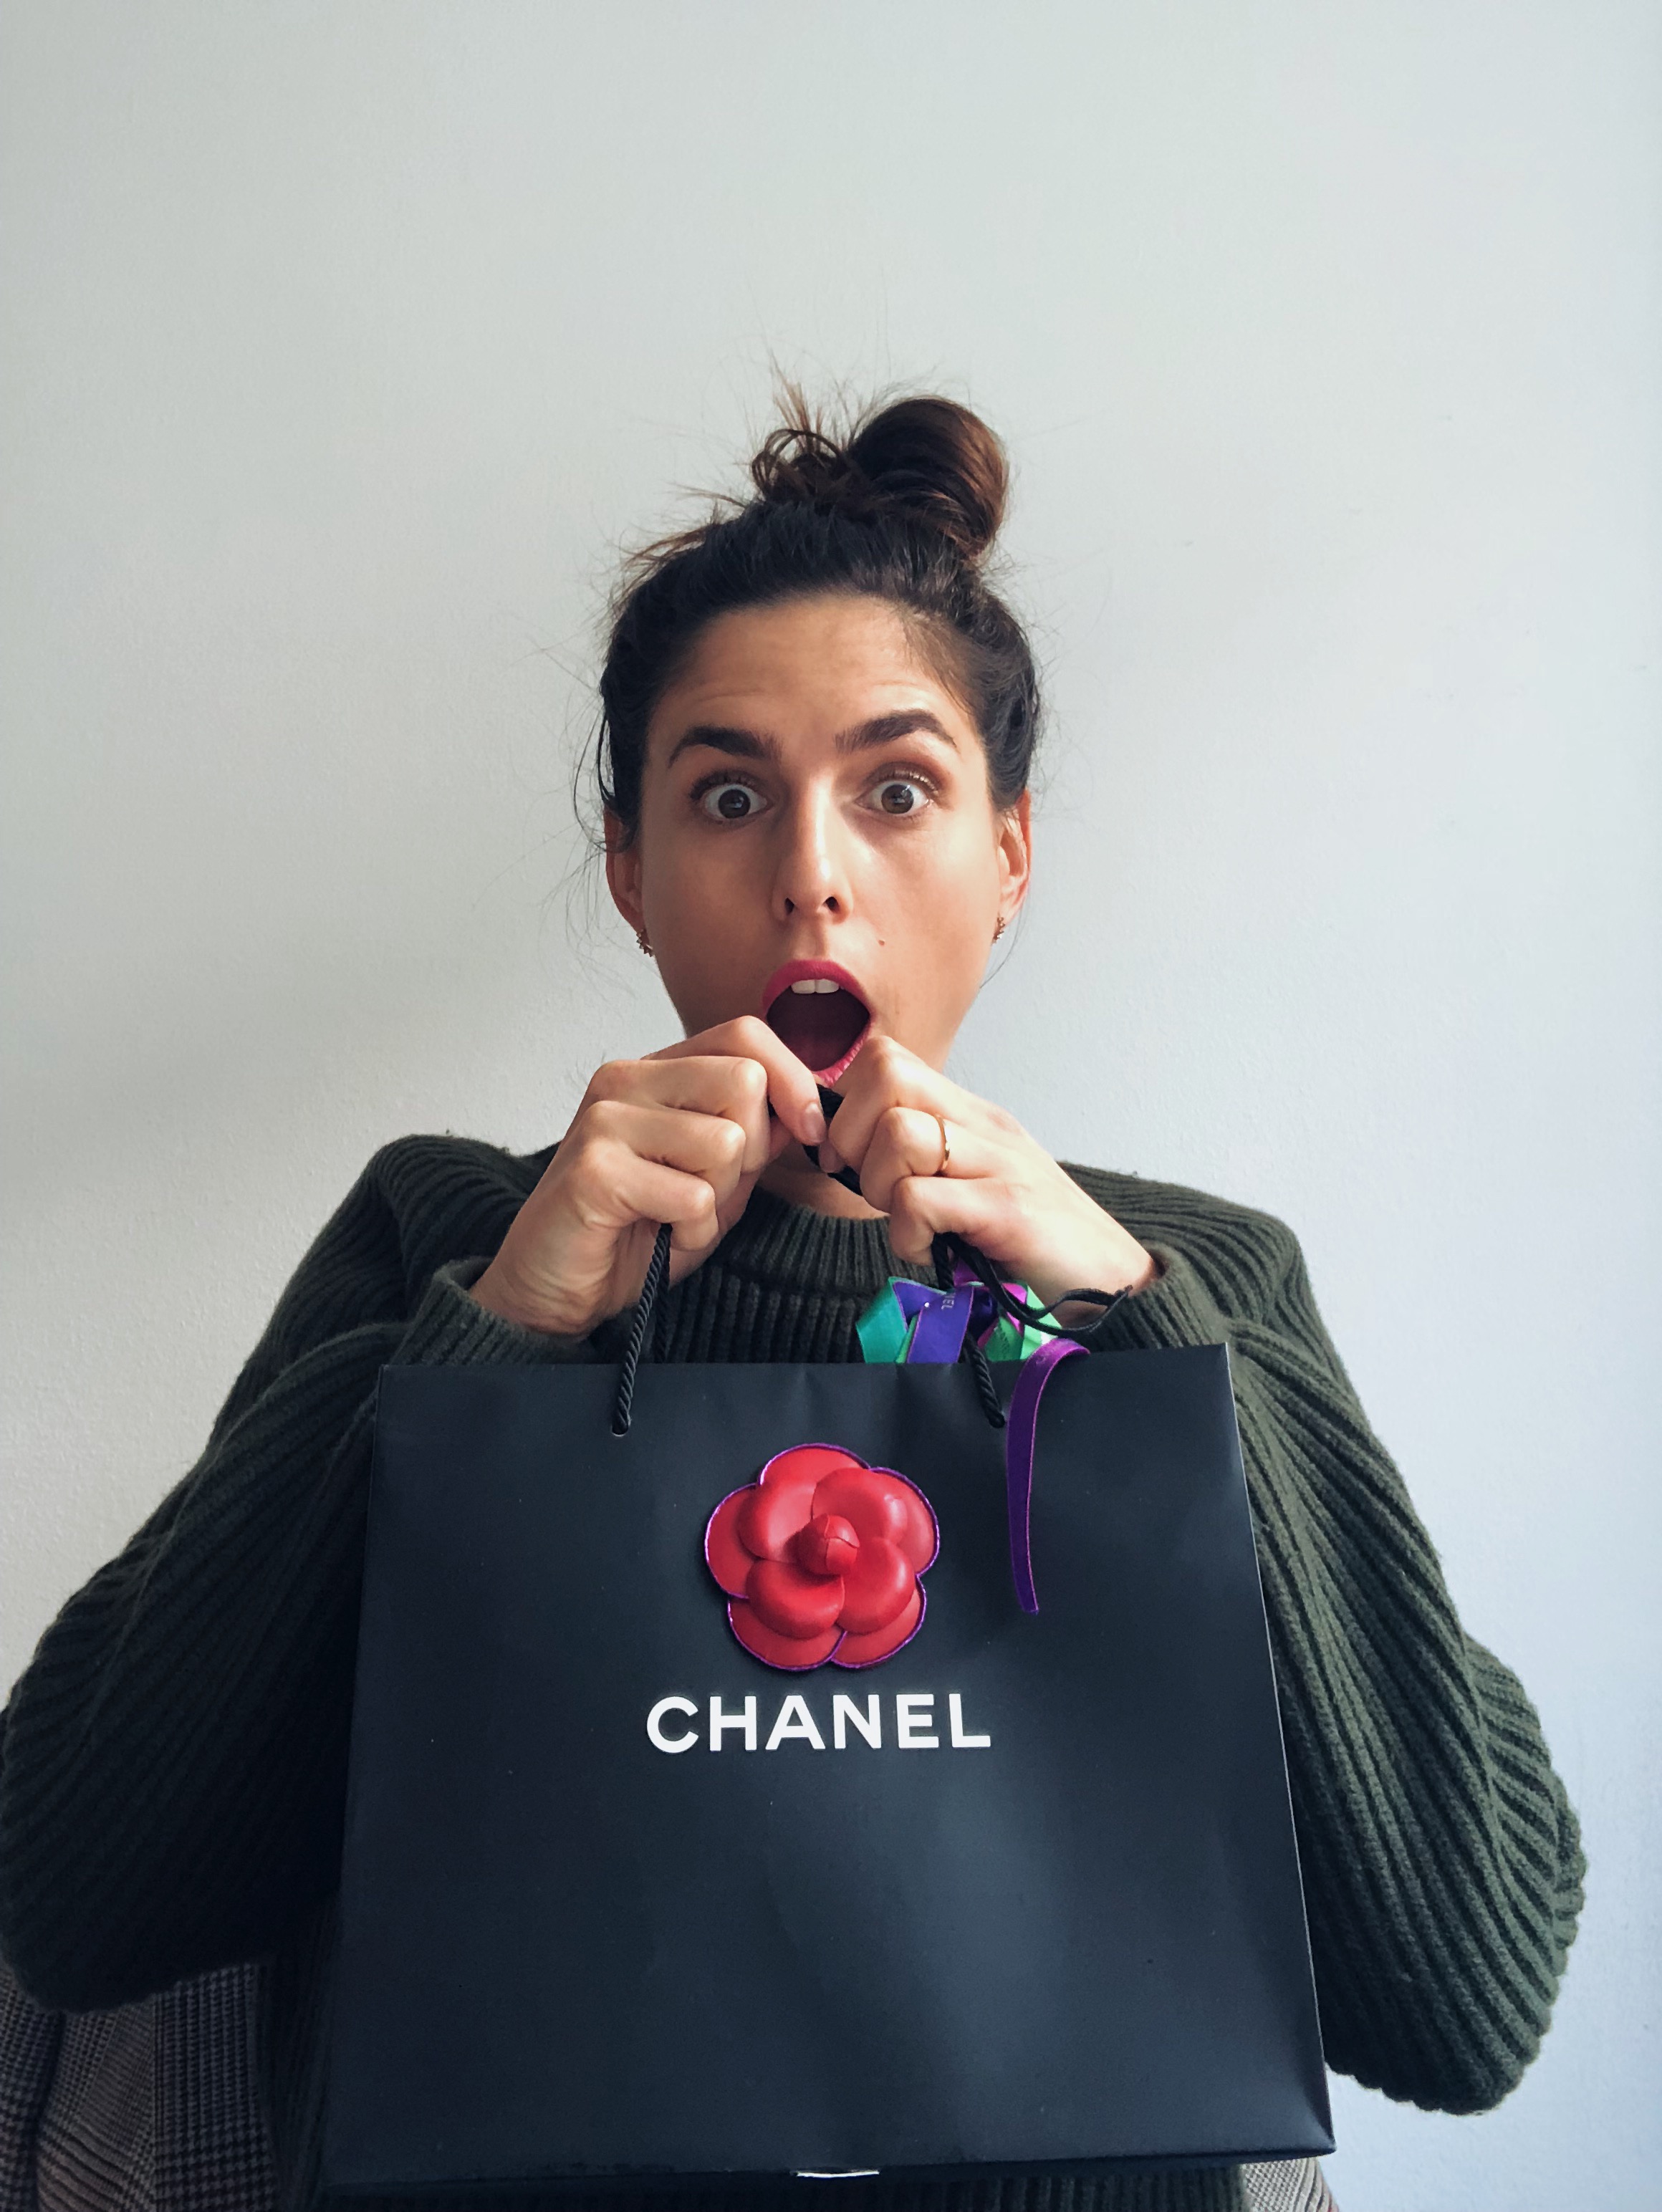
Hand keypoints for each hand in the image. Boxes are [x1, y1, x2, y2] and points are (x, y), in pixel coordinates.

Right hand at [470, 1018, 826, 1339]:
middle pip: (743, 1082)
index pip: (745, 1035)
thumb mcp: (715, 1178)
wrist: (557, 1288)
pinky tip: (659, 1236)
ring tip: (677, 1216)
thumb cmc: (636, 1231)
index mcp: (655, 1071)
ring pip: (724, 1142)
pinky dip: (693, 1231)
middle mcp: (625, 1080)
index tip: (810, 1132)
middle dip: (752, 1150)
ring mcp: (605, 1120)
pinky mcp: (594, 1169)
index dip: (794, 1082)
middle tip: (711, 1190)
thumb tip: (808, 1109)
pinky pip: (694, 1196)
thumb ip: (756, 1137)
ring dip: (719, 1198)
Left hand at [821, 1037, 1156, 1307]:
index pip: (885, 1058)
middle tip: (875, 1190)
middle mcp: (985, 1126)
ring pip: (898, 1132)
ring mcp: (1000, 1163)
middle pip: (886, 1073)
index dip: (847, 1105)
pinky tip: (932, 1251)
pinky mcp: (1008, 1209)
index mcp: (971, 1115)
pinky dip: (908, 1235)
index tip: (849, 1161)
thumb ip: (922, 1162)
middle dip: (852, 1137)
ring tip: (912, 1223)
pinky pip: (919, 1200)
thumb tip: (845, 1154)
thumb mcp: (972, 1185)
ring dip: (881, 1188)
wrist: (1116, 1283)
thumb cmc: (1033, 1243)